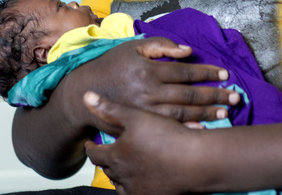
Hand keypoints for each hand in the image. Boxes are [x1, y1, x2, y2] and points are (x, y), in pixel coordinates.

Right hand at [71, 36, 236, 123]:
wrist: (84, 92)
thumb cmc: (112, 65)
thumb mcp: (132, 47)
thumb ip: (160, 45)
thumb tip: (187, 50)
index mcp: (148, 70)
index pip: (185, 71)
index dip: (207, 72)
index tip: (225, 73)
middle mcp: (148, 91)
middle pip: (188, 95)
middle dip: (215, 95)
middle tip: (236, 97)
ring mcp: (145, 111)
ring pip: (182, 113)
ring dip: (207, 113)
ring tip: (226, 112)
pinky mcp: (141, 124)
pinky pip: (168, 128)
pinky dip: (187, 129)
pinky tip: (203, 129)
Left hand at [84, 91, 199, 194]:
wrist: (195, 160)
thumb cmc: (167, 136)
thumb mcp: (136, 116)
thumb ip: (110, 108)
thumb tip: (86, 97)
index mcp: (116, 156)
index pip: (94, 154)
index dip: (91, 148)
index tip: (90, 145)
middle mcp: (123, 176)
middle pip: (107, 170)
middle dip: (106, 161)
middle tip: (108, 153)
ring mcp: (137, 189)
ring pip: (120, 185)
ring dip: (119, 176)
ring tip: (122, 167)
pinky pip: (136, 194)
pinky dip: (134, 186)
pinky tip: (139, 179)